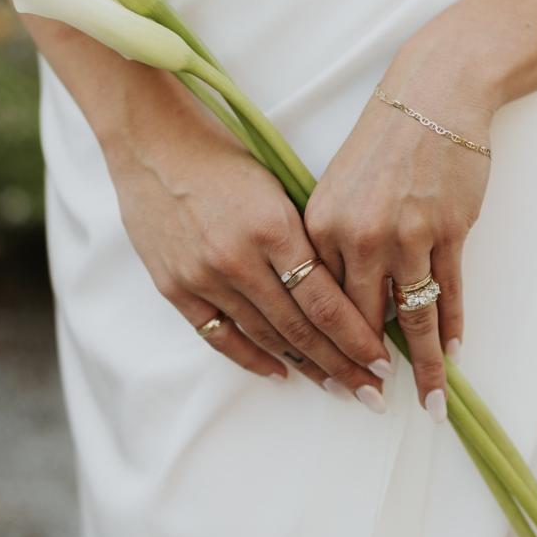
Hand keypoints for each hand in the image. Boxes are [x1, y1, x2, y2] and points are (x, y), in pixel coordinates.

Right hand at [101, 69, 392, 406]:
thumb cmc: (223, 157)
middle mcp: (239, 259)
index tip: (384, 363)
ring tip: (336, 386)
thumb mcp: (277, 187)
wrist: (152, 142)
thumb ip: (304, 237)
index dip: (358, 338)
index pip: (326, 300)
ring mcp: (203, 277)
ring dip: (304, 365)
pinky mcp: (174, 287)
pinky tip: (280, 372)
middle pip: (301, 328)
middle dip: (342, 364)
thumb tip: (345, 286)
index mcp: (274, 227)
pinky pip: (219, 336)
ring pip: (266, 336)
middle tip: (371, 393)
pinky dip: (252, 357)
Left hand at [304, 15, 493, 417]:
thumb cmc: (384, 139)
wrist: (435, 93)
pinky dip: (454, 327)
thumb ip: (334, 242)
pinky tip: (455, 352)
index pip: (320, 305)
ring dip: (425, 366)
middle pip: (364, 321)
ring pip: (413, 317)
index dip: (329, 349)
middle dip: (370, 371)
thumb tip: (343, 301)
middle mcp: (358, 235)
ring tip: (429, 403)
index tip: (335, 382)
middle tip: (376, 406)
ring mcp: (407, 235)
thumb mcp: (340, 186)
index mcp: (321, 225)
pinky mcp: (449, 230)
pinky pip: (450, 292)